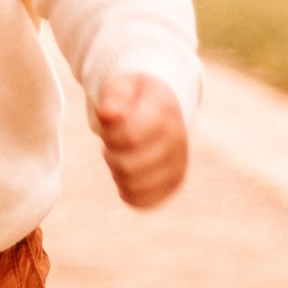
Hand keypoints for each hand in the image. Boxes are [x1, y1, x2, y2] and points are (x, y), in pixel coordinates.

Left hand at [94, 74, 187, 210]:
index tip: (109, 123)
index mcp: (166, 110)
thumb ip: (113, 96)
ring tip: (120, 154)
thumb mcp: (121, 85)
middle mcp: (178, 139)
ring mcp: (179, 164)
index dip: (109, 134)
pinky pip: (144, 202)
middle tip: (111, 141)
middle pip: (128, 165)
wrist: (160, 107)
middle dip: (110, 153)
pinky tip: (125, 174)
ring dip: (117, 171)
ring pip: (133, 185)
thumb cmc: (134, 96)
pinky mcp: (174, 184)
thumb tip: (108, 114)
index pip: (129, 136)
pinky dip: (126, 191)